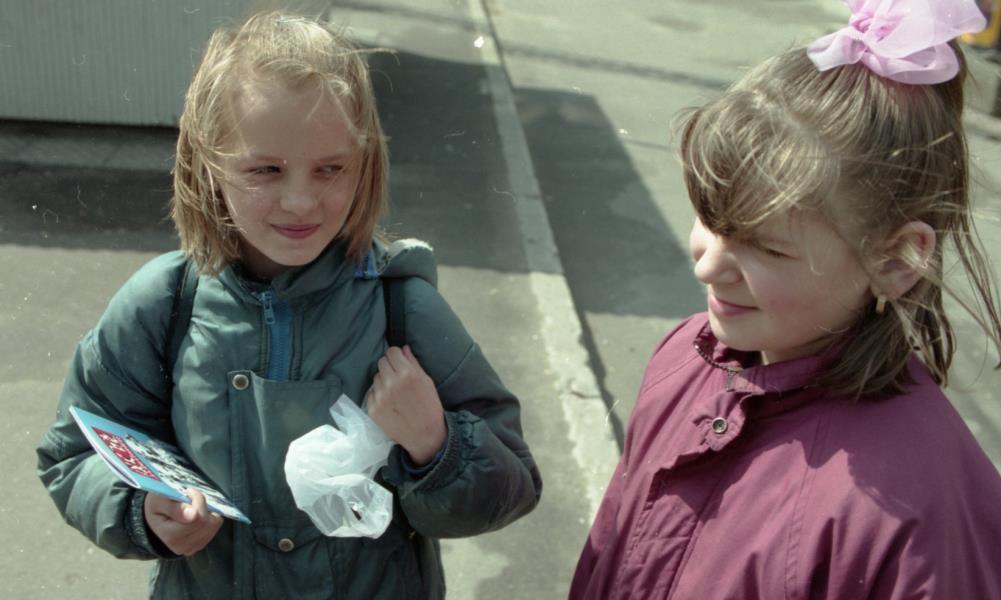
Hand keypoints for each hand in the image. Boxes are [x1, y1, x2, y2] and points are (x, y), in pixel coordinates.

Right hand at [144, 488, 222, 555]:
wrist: (156, 518)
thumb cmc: (157, 505)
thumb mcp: (158, 501)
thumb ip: (174, 507)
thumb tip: (193, 514)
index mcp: (170, 536)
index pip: (198, 518)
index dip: (197, 500)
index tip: (188, 491)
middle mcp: (182, 546)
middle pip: (207, 522)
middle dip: (202, 505)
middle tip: (190, 498)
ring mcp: (192, 547)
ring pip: (214, 524)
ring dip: (207, 510)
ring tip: (192, 506)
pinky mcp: (201, 544)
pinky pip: (215, 526)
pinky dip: (209, 517)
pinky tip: (196, 514)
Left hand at [366, 345, 445, 465]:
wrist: (424, 435)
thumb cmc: (429, 407)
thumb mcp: (427, 381)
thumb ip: (413, 363)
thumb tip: (403, 348)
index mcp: (407, 374)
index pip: (392, 352)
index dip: (396, 355)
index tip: (399, 361)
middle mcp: (391, 383)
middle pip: (381, 362)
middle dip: (389, 366)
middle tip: (397, 376)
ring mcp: (380, 397)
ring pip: (376, 377)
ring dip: (384, 380)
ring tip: (394, 391)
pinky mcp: (373, 409)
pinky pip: (371, 393)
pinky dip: (378, 395)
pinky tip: (389, 402)